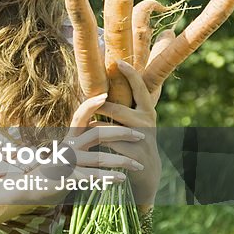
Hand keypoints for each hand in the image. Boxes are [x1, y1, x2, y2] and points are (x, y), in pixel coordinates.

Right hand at [51, 93, 148, 187]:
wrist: (33, 187)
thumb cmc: (57, 167)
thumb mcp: (69, 149)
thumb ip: (82, 139)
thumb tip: (101, 127)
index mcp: (70, 136)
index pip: (80, 115)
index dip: (90, 104)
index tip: (105, 94)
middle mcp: (68, 145)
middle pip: (97, 133)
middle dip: (122, 133)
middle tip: (142, 136)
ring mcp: (67, 161)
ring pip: (99, 158)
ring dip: (121, 161)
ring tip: (138, 165)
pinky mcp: (66, 177)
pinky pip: (91, 176)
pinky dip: (107, 177)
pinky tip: (121, 179)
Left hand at [93, 59, 161, 205]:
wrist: (148, 172)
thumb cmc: (137, 139)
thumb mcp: (139, 120)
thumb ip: (129, 104)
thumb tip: (112, 79)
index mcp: (148, 110)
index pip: (140, 87)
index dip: (130, 73)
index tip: (118, 61)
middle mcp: (147, 122)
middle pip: (117, 109)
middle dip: (99, 106)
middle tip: (85, 102)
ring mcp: (142, 138)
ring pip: (109, 127)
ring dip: (93, 125)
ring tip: (85, 124)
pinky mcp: (134, 154)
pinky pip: (107, 143)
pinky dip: (95, 141)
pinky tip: (87, 140)